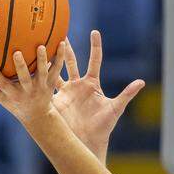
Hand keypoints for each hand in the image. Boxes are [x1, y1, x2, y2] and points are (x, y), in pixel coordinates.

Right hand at [0, 44, 65, 126]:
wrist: (38, 116)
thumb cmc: (14, 103)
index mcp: (12, 94)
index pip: (1, 84)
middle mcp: (27, 91)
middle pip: (24, 78)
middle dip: (20, 67)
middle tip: (17, 53)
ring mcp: (41, 87)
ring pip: (43, 73)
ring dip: (43, 60)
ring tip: (42, 46)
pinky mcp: (52, 84)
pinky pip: (57, 68)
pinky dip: (59, 56)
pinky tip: (62, 42)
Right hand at [51, 31, 143, 159]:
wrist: (87, 143)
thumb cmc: (103, 128)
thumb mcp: (115, 109)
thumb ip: (127, 94)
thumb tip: (142, 82)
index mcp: (92, 84)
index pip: (95, 60)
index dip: (95, 46)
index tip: (95, 32)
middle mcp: (78, 85)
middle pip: (71, 61)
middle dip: (66, 46)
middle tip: (60, 30)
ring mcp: (65, 92)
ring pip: (55, 70)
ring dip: (48, 57)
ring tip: (41, 41)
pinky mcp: (54, 100)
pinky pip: (45, 85)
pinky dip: (39, 76)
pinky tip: (31, 64)